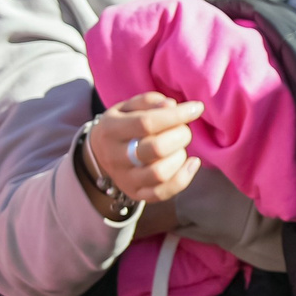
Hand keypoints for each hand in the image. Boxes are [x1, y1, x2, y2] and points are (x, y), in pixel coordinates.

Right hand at [85, 93, 203, 206]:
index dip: (176, 115)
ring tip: (179, 147)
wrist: (99, 153)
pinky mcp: (135, 193)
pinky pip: (162, 193)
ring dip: (180, 157)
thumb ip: (150, 102)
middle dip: (180, 136)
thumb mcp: (128, 107)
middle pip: (156, 149)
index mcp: (111, 129)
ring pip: (160, 173)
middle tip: (183, 129)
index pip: (146, 123)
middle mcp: (114, 157)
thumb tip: (171, 105)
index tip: (196, 108)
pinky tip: (192, 163)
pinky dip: (183, 178)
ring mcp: (124, 179)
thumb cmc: (122, 124)